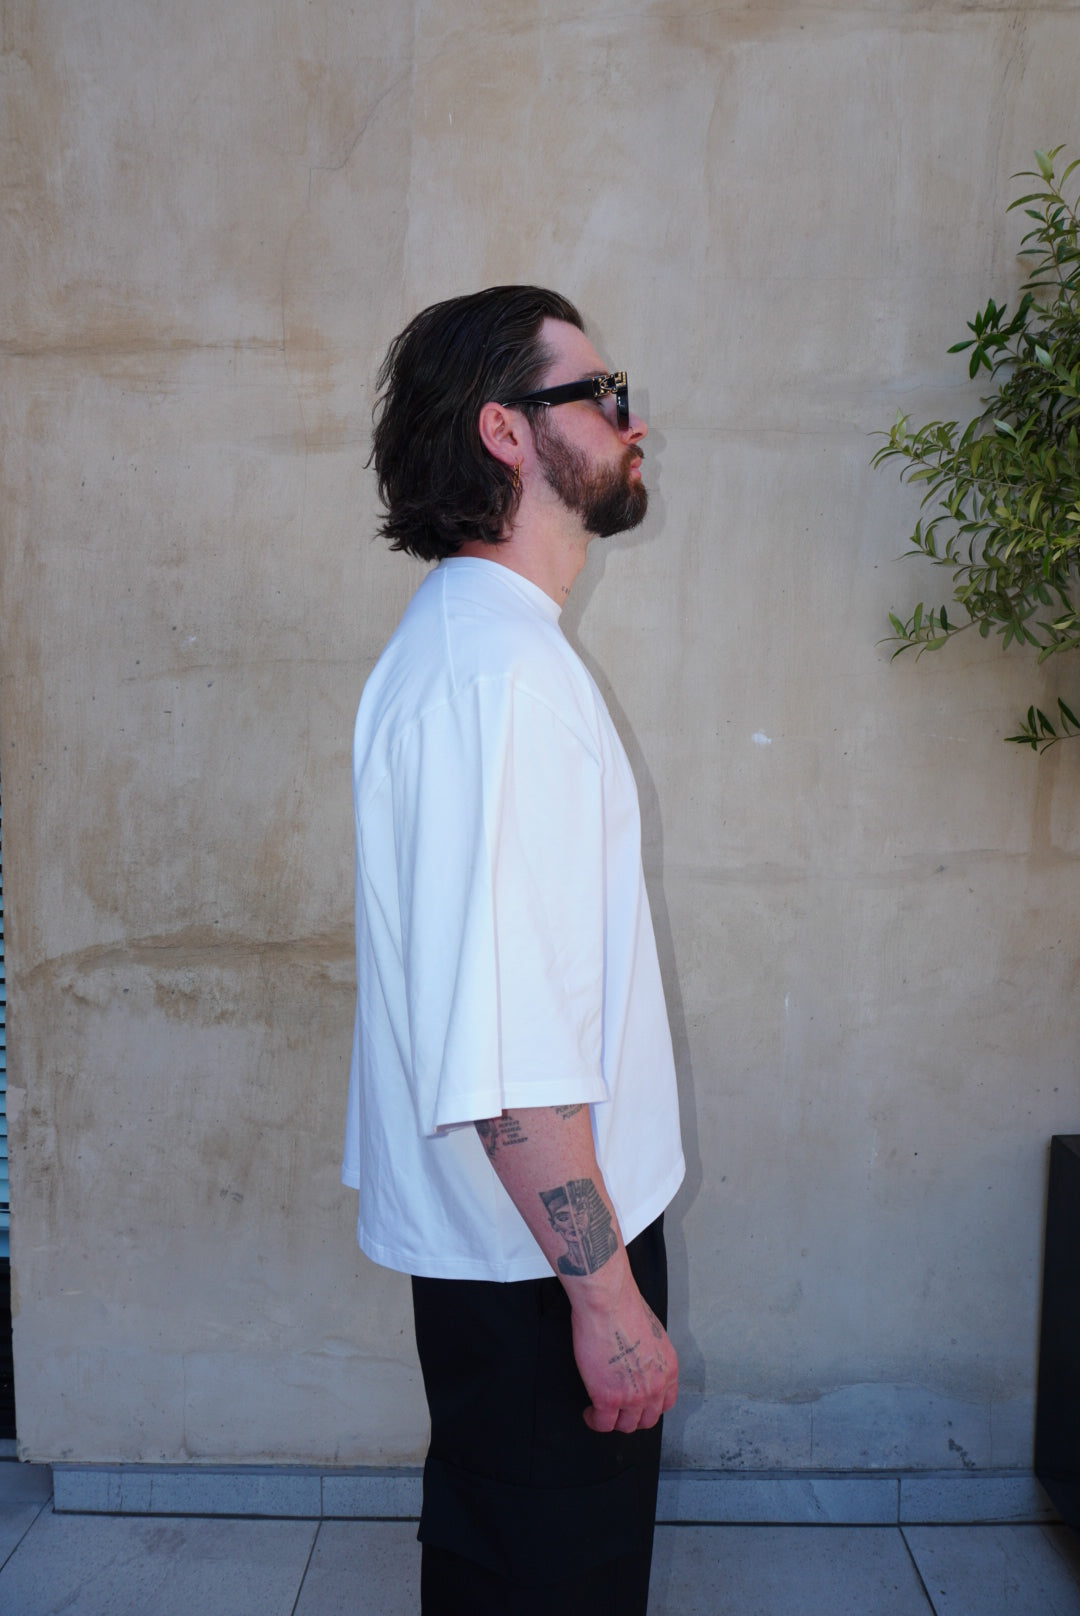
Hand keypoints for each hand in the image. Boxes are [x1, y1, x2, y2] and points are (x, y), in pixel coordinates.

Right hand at [569, 1271, 678, 1433]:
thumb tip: (639, 1361)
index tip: (639, 1405)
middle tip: (619, 1410)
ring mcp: (633, 1395)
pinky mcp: (608, 1397)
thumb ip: (650, 1355)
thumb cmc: (625, 1307)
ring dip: (613, 1420)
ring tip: (601, 1412)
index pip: (666, 1403)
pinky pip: (602, 1423)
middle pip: (647, 1419)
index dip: (649, 1407)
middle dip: (632, 1417)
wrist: (608, 1302)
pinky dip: (594, 1421)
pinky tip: (590, 1413)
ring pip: (625, 1425)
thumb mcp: (652, 1334)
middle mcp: (655, 1386)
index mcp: (668, 1368)